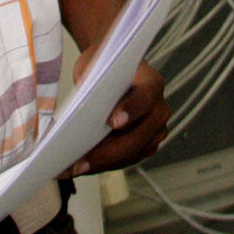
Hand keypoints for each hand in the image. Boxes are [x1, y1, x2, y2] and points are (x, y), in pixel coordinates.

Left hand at [68, 58, 168, 176]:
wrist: (111, 72)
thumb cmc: (102, 67)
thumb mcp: (93, 65)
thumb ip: (92, 82)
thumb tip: (80, 114)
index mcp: (151, 82)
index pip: (145, 97)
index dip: (131, 110)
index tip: (113, 122)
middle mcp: (159, 109)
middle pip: (138, 136)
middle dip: (107, 152)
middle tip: (80, 162)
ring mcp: (155, 130)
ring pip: (132, 153)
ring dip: (102, 163)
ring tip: (74, 168)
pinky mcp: (146, 146)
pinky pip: (126, 160)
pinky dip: (103, 164)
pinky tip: (81, 166)